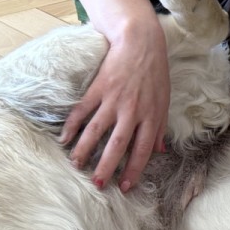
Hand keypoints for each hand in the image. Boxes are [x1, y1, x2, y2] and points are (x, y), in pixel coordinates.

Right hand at [61, 21, 169, 191]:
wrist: (140, 42)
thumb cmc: (155, 73)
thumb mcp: (164, 100)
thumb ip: (160, 126)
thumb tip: (160, 151)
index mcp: (151, 115)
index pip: (143, 149)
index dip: (134, 170)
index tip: (126, 187)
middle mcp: (132, 110)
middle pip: (117, 144)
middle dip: (107, 166)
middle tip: (97, 184)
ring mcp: (113, 99)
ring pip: (96, 130)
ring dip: (84, 150)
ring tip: (75, 165)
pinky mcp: (98, 88)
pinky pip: (82, 111)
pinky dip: (72, 125)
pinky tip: (64, 138)